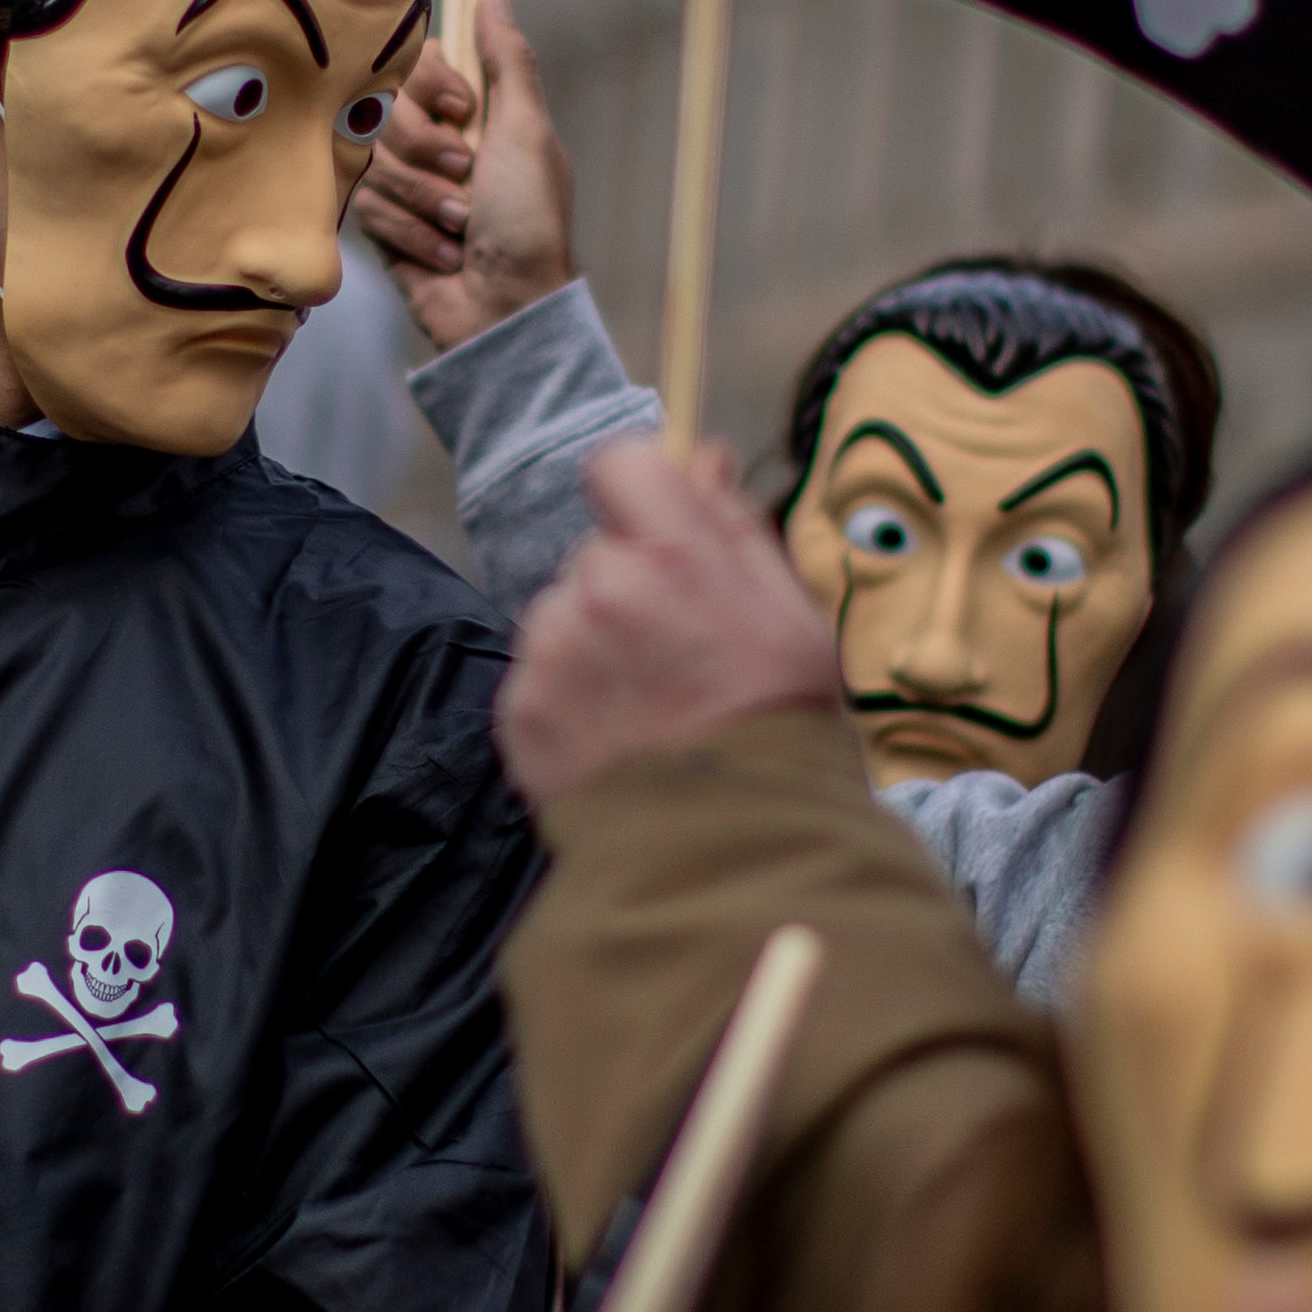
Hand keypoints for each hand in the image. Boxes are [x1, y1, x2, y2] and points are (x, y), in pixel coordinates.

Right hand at [346, 0, 574, 352]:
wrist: (505, 310)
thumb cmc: (529, 221)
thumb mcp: (527, 131)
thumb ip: (507, 59)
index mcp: (472, 111)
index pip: (415, 61)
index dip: (431, 85)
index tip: (465, 112)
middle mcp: (435, 140)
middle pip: (385, 107)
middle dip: (426, 152)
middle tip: (467, 182)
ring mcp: (405, 182)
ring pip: (370, 158)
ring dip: (421, 199)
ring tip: (461, 228)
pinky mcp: (381, 225)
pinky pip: (362, 204)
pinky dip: (407, 232)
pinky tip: (441, 254)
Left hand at [498, 438, 843, 806]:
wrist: (729, 857)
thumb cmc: (779, 731)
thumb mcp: (792, 616)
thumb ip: (735, 525)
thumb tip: (698, 454)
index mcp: (674, 558)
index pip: (619, 463)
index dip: (642, 492)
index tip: (663, 534)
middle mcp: (600, 592)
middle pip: (597, 552)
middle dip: (630, 585)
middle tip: (677, 654)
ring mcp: (552, 654)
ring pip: (563, 614)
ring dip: (594, 643)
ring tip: (648, 709)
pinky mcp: (519, 711)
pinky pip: (539, 675)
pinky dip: (569, 699)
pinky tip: (618, 739)